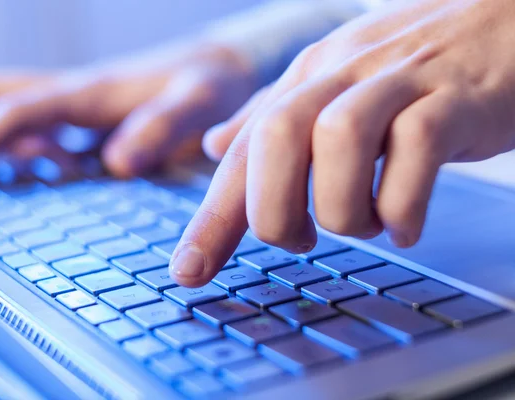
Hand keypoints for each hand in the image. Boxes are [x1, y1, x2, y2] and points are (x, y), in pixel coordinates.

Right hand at [0, 40, 256, 181]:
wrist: (226, 66)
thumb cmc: (214, 85)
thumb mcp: (199, 104)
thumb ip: (161, 128)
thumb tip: (115, 164)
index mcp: (94, 93)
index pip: (19, 111)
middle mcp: (81, 94)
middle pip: (2, 98)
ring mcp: (87, 104)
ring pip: (20, 109)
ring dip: (1, 142)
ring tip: (8, 183)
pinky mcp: (98, 116)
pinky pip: (48, 126)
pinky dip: (32, 149)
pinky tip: (52, 174)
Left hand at [171, 0, 514, 286]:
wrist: (504, 19)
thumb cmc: (417, 67)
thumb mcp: (334, 86)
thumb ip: (272, 119)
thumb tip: (215, 148)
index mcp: (307, 78)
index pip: (241, 151)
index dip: (211, 219)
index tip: (188, 272)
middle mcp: (342, 73)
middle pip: (276, 139)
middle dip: (275, 211)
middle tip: (301, 240)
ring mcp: (399, 80)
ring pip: (339, 140)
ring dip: (343, 209)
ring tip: (366, 225)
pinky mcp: (455, 97)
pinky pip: (416, 148)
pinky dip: (404, 204)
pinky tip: (406, 225)